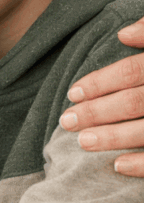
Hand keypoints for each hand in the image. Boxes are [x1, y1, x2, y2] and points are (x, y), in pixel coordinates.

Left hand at [60, 19, 143, 174]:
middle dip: (98, 112)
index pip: (132, 72)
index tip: (73, 92)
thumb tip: (122, 35)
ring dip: (114, 138)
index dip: (101, 82)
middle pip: (135, 102)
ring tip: (83, 143)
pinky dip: (143, 164)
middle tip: (67, 121)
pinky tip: (118, 167)